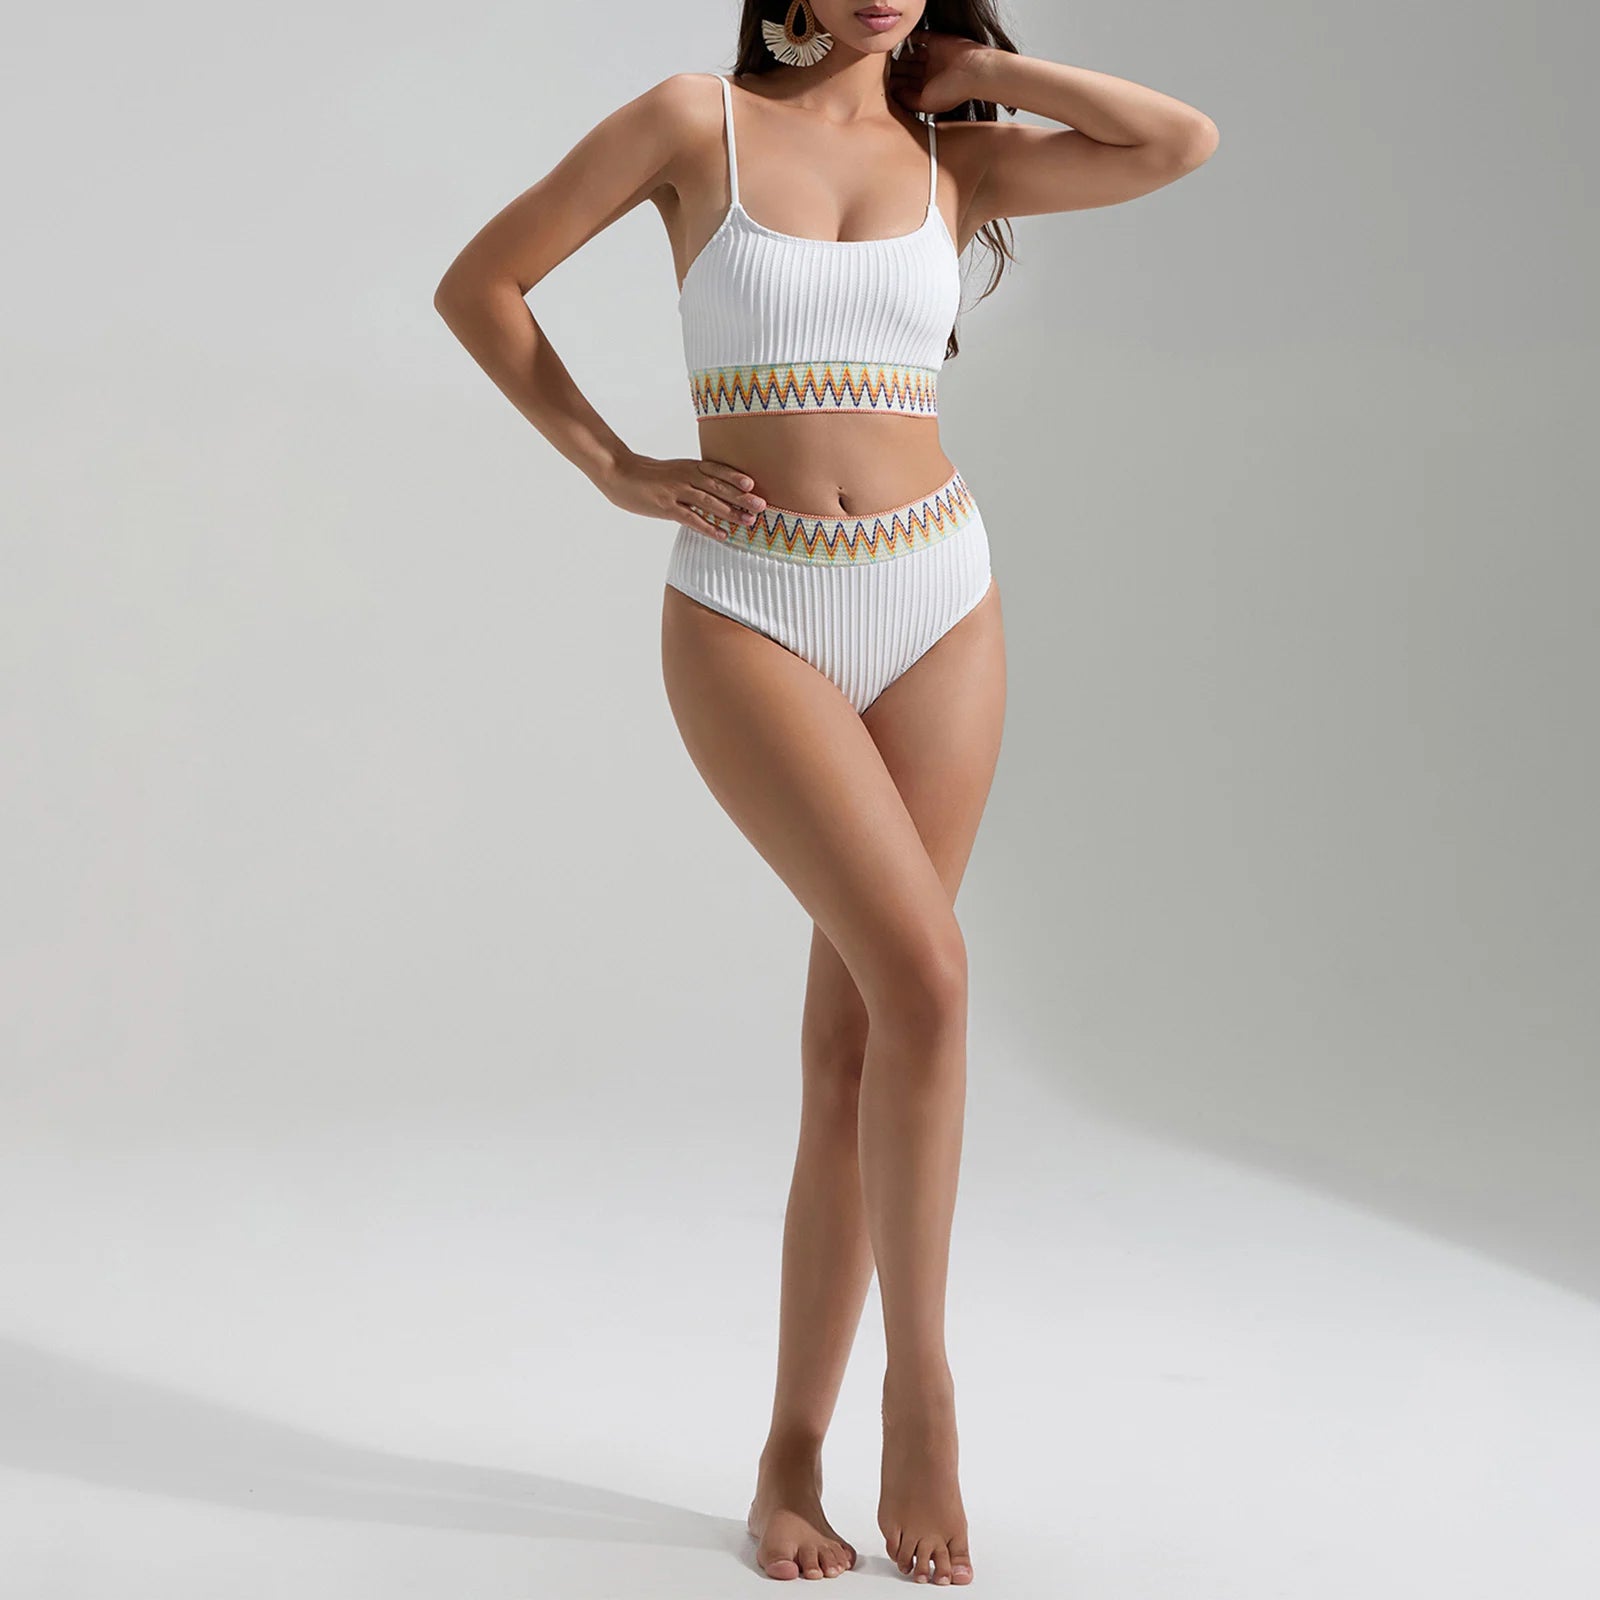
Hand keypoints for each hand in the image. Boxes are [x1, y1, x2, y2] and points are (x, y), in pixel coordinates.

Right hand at [596, 450, 765, 538]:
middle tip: (762, 505)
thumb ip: (693, 477)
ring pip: (709, 502)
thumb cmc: (648, 475)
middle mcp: (685, 476)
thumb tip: (714, 489)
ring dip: (730, 512)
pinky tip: (723, 535)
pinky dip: (708, 527)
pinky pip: (691, 519)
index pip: (716, 470)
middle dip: (741, 496)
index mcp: (688, 465)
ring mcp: (676, 491)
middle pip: (718, 486)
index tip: (753, 484)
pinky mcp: (666, 507)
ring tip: (748, 522)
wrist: (619, 473)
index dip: (734, 476)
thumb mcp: (673, 470)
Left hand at [888, 32, 995, 115]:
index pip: (906, 85)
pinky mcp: (935, 41)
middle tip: (880, 71)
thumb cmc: (954, 90)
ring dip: (898, 56)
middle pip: (905, 70)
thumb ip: (907, 100)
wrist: (973, 71)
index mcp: (928, 89)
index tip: (879, 85)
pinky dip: (908, 39)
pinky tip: (900, 44)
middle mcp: (929, 73)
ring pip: (909, 55)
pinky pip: (918, 37)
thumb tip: (893, 93)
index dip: (894, 85)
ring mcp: (932, 56)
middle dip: (894, 71)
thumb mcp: (925, 104)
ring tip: (886, 59)